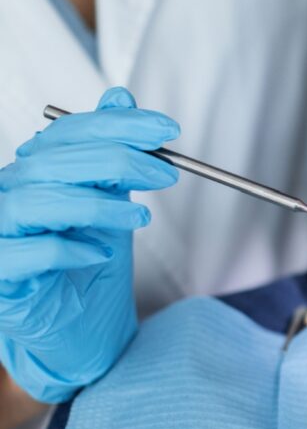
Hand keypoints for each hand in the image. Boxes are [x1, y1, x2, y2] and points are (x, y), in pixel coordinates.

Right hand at [0, 88, 179, 402]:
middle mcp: (8, 195)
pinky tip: (98, 255)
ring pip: (35, 200)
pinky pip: (21, 253)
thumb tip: (120, 96)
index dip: (118, 125)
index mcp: (33, 171)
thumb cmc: (87, 264)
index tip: (169, 131)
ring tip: (141, 220)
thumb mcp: (109, 201)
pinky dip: (64, 249)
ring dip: (96, 204)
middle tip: (168, 174)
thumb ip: (111, 153)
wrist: (77, 331)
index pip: (67, 131)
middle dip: (119, 160)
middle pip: (53, 161)